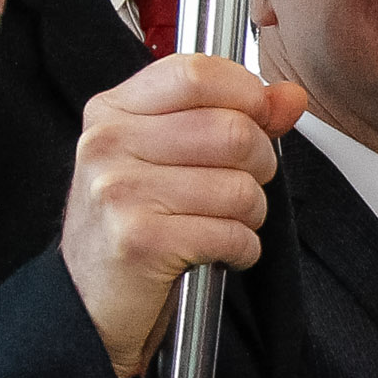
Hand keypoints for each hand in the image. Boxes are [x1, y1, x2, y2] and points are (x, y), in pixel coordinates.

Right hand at [60, 54, 309, 377]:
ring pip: (240, 187)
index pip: (196, 74)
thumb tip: (289, 96)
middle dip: (260, 164)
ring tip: (224, 224)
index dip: (246, 93)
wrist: (88, 303)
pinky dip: (242, 250)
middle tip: (242, 185)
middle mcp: (108, 144)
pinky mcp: (140, 241)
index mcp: (113, 111)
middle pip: (232, 130)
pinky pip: (232, 234)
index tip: (259, 117)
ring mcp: (119, 191)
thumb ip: (232, 117)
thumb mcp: (170, 158)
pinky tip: (218, 252)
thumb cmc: (131, 226)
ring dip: (251, 215)